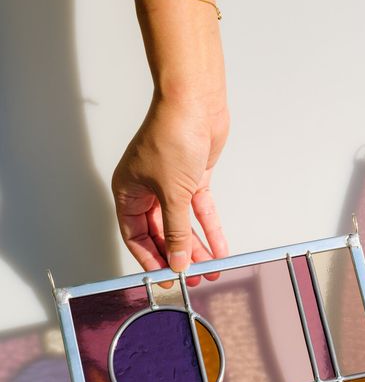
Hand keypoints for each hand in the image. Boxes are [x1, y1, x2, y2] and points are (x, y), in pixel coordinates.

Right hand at [112, 93, 229, 272]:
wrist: (195, 104)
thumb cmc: (171, 135)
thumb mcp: (172, 193)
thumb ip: (176, 231)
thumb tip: (177, 260)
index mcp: (128, 191)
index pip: (135, 236)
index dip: (151, 259)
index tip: (166, 278)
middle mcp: (147, 189)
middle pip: (161, 233)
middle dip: (178, 256)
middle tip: (192, 278)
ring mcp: (170, 184)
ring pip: (182, 224)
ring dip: (197, 247)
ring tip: (210, 270)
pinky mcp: (192, 178)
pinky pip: (200, 211)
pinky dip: (210, 229)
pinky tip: (220, 248)